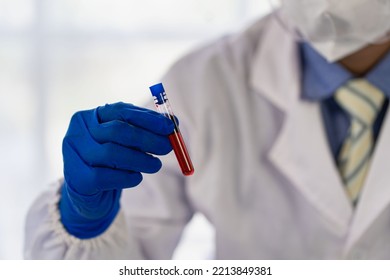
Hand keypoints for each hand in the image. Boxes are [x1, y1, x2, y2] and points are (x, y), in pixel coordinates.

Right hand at [59, 102, 174, 237]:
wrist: (88, 192)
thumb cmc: (110, 162)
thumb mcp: (125, 143)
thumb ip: (146, 131)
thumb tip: (174, 124)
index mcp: (89, 117)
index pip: (121, 111)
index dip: (148, 119)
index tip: (171, 127)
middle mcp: (77, 133)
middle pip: (117, 131)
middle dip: (147, 139)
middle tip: (168, 147)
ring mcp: (73, 156)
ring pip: (112, 154)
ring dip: (141, 160)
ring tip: (155, 165)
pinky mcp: (78, 179)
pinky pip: (107, 176)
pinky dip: (128, 177)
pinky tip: (136, 178)